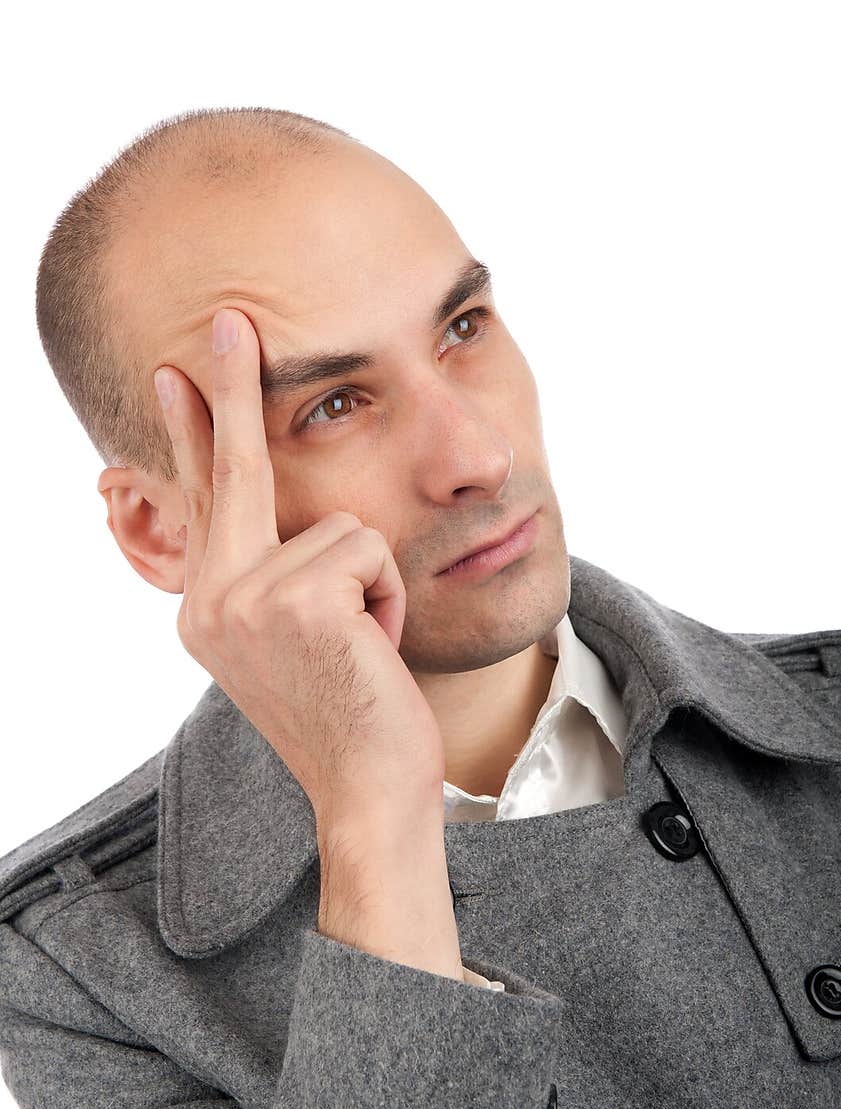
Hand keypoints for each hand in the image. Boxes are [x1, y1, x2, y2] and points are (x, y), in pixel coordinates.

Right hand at [153, 307, 446, 823]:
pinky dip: (389, 598)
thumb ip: (278, 579)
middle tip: (231, 316)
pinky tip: (373, 650)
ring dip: (373, 586)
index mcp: (206, 607)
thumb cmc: (351, 715)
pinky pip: (368, 549)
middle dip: (232, 387)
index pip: (204, 501)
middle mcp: (209, 600)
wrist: (369, 787)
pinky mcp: (295, 599)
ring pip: (341, 526)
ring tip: (362, 647)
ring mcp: (244, 598)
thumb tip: (300, 519)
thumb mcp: (298, 643)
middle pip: (233, 470)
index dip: (192, 430)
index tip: (179, 371)